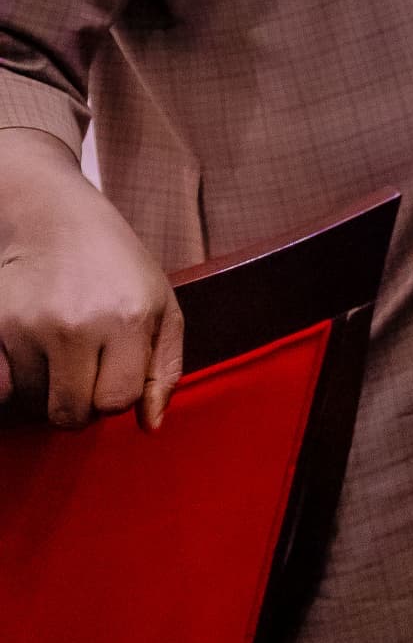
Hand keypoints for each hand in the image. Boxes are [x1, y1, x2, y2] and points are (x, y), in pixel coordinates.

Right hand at [0, 131, 182, 427]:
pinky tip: (28, 359)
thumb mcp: (163, 306)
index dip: (114, 398)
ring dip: (45, 390)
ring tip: (59, 353)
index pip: (116, 402)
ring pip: (33, 403)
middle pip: (71, 414)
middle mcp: (79, 324)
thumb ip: (165, 368)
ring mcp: (31, 326)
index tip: (112, 376)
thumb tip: (150, 425)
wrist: (54, 218)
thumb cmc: (118, 265)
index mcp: (129, 319)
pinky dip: (11, 383)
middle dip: (79, 406)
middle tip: (83, 374)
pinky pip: (0, 389)